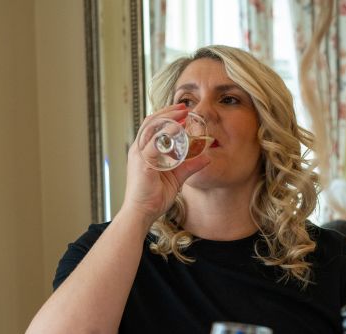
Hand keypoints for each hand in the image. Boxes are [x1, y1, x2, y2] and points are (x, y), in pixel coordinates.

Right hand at [123, 104, 210, 223]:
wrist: (142, 213)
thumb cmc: (154, 197)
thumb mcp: (177, 177)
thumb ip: (190, 166)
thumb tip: (206, 157)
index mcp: (144, 151)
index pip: (153, 126)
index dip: (167, 116)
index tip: (183, 111)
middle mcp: (139, 150)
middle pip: (151, 122)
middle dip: (168, 112)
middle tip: (184, 107)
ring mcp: (139, 155)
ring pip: (151, 128)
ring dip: (168, 119)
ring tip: (182, 114)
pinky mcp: (142, 163)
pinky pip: (154, 144)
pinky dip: (165, 134)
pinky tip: (177, 130)